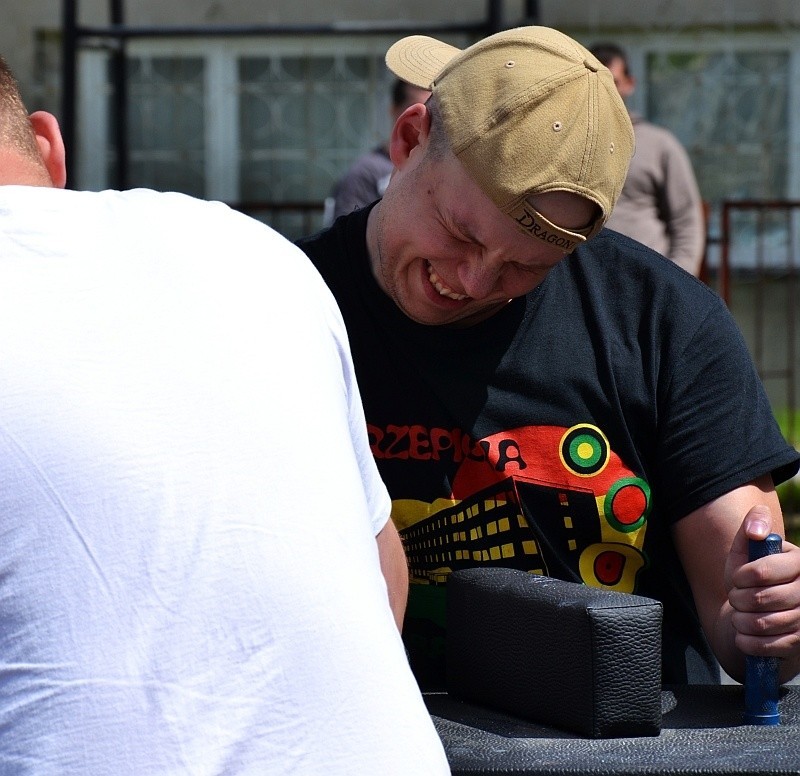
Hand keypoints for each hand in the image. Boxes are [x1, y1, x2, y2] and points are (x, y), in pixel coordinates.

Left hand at [726, 505, 799, 678]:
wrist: (755, 615)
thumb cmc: (750, 579)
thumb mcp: (745, 552)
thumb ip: (751, 528)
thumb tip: (755, 530)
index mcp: (798, 562)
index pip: (763, 571)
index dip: (741, 576)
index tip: (737, 578)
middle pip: (761, 598)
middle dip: (738, 599)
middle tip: (736, 598)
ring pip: (763, 623)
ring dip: (740, 621)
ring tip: (739, 615)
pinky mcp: (799, 643)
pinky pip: (767, 645)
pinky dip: (747, 641)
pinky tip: (743, 635)